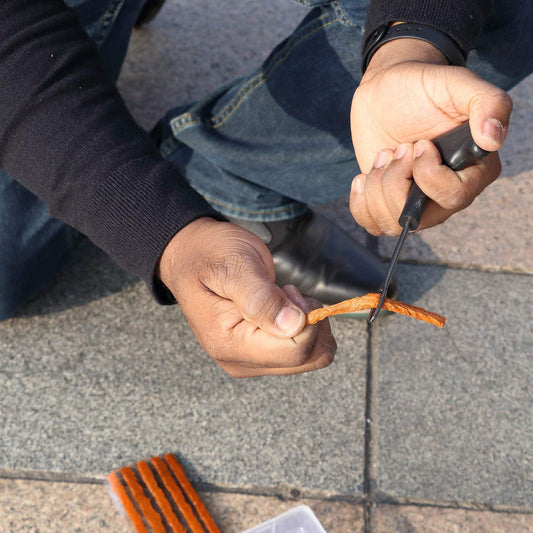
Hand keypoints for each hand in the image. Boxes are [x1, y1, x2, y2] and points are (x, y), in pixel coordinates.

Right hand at [157, 217, 335, 376]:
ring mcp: (251, 362)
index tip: (289, 289)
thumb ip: (262, 298)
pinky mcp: (260, 356)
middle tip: (286, 291)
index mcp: (230, 344)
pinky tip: (281, 308)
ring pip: (311, 357)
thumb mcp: (234, 266)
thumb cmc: (209, 255)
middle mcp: (240, 361)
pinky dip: (303, 328)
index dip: (306, 318)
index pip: (295, 350)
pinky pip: (301, 352)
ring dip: (308, 324)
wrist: (191, 254)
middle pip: (308, 358)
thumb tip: (295, 326)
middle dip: (310, 321)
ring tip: (281, 298)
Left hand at [350, 38, 512, 235]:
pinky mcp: (388, 202)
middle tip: (398, 147)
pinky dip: (360, 203)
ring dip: (377, 187)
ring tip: (384, 155)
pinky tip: (364, 176)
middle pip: (417, 217)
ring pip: (391, 224)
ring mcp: (415, 201)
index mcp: (473, 170)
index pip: (454, 197)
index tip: (418, 144)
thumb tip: (493, 140)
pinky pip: (372, 224)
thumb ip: (487, 103)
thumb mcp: (458, 84)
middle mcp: (446, 193)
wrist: (387, 90)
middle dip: (396, 181)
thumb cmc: (425, 86)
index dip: (427, 174)